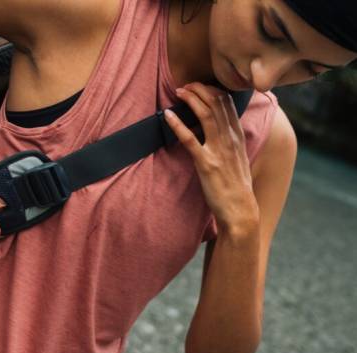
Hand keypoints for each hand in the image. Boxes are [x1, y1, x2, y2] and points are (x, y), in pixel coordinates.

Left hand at [164, 82, 258, 230]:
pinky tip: (167, 116)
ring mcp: (219, 151)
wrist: (240, 210)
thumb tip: (217, 128)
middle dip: (200, 89)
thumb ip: (229, 141)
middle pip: (217, 104)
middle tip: (185, 84)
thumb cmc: (236, 186)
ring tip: (179, 91)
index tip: (198, 85)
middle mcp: (231, 140)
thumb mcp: (238, 158)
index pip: (228, 104)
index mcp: (238, 137)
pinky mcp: (207, 164)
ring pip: (207, 115)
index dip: (212, 90)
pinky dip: (178, 125)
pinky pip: (190, 139)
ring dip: (191, 100)